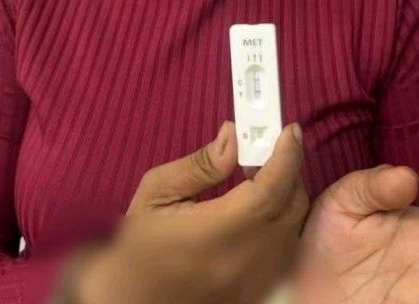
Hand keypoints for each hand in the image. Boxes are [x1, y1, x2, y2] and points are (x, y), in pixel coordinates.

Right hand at [71, 121, 309, 303]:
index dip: (287, 156)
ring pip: (292, 231)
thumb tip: (233, 138)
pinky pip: (284, 253)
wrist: (127, 297)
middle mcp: (241, 262)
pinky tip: (257, 215)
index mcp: (214, 234)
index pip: (270, 189)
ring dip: (286, 199)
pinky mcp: (254, 293)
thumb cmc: (132, 246)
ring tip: (260, 180)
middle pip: (290, 208)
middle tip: (273, 149)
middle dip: (290, 172)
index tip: (288, 131)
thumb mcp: (156, 194)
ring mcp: (253, 283)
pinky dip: (280, 226)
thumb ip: (199, 166)